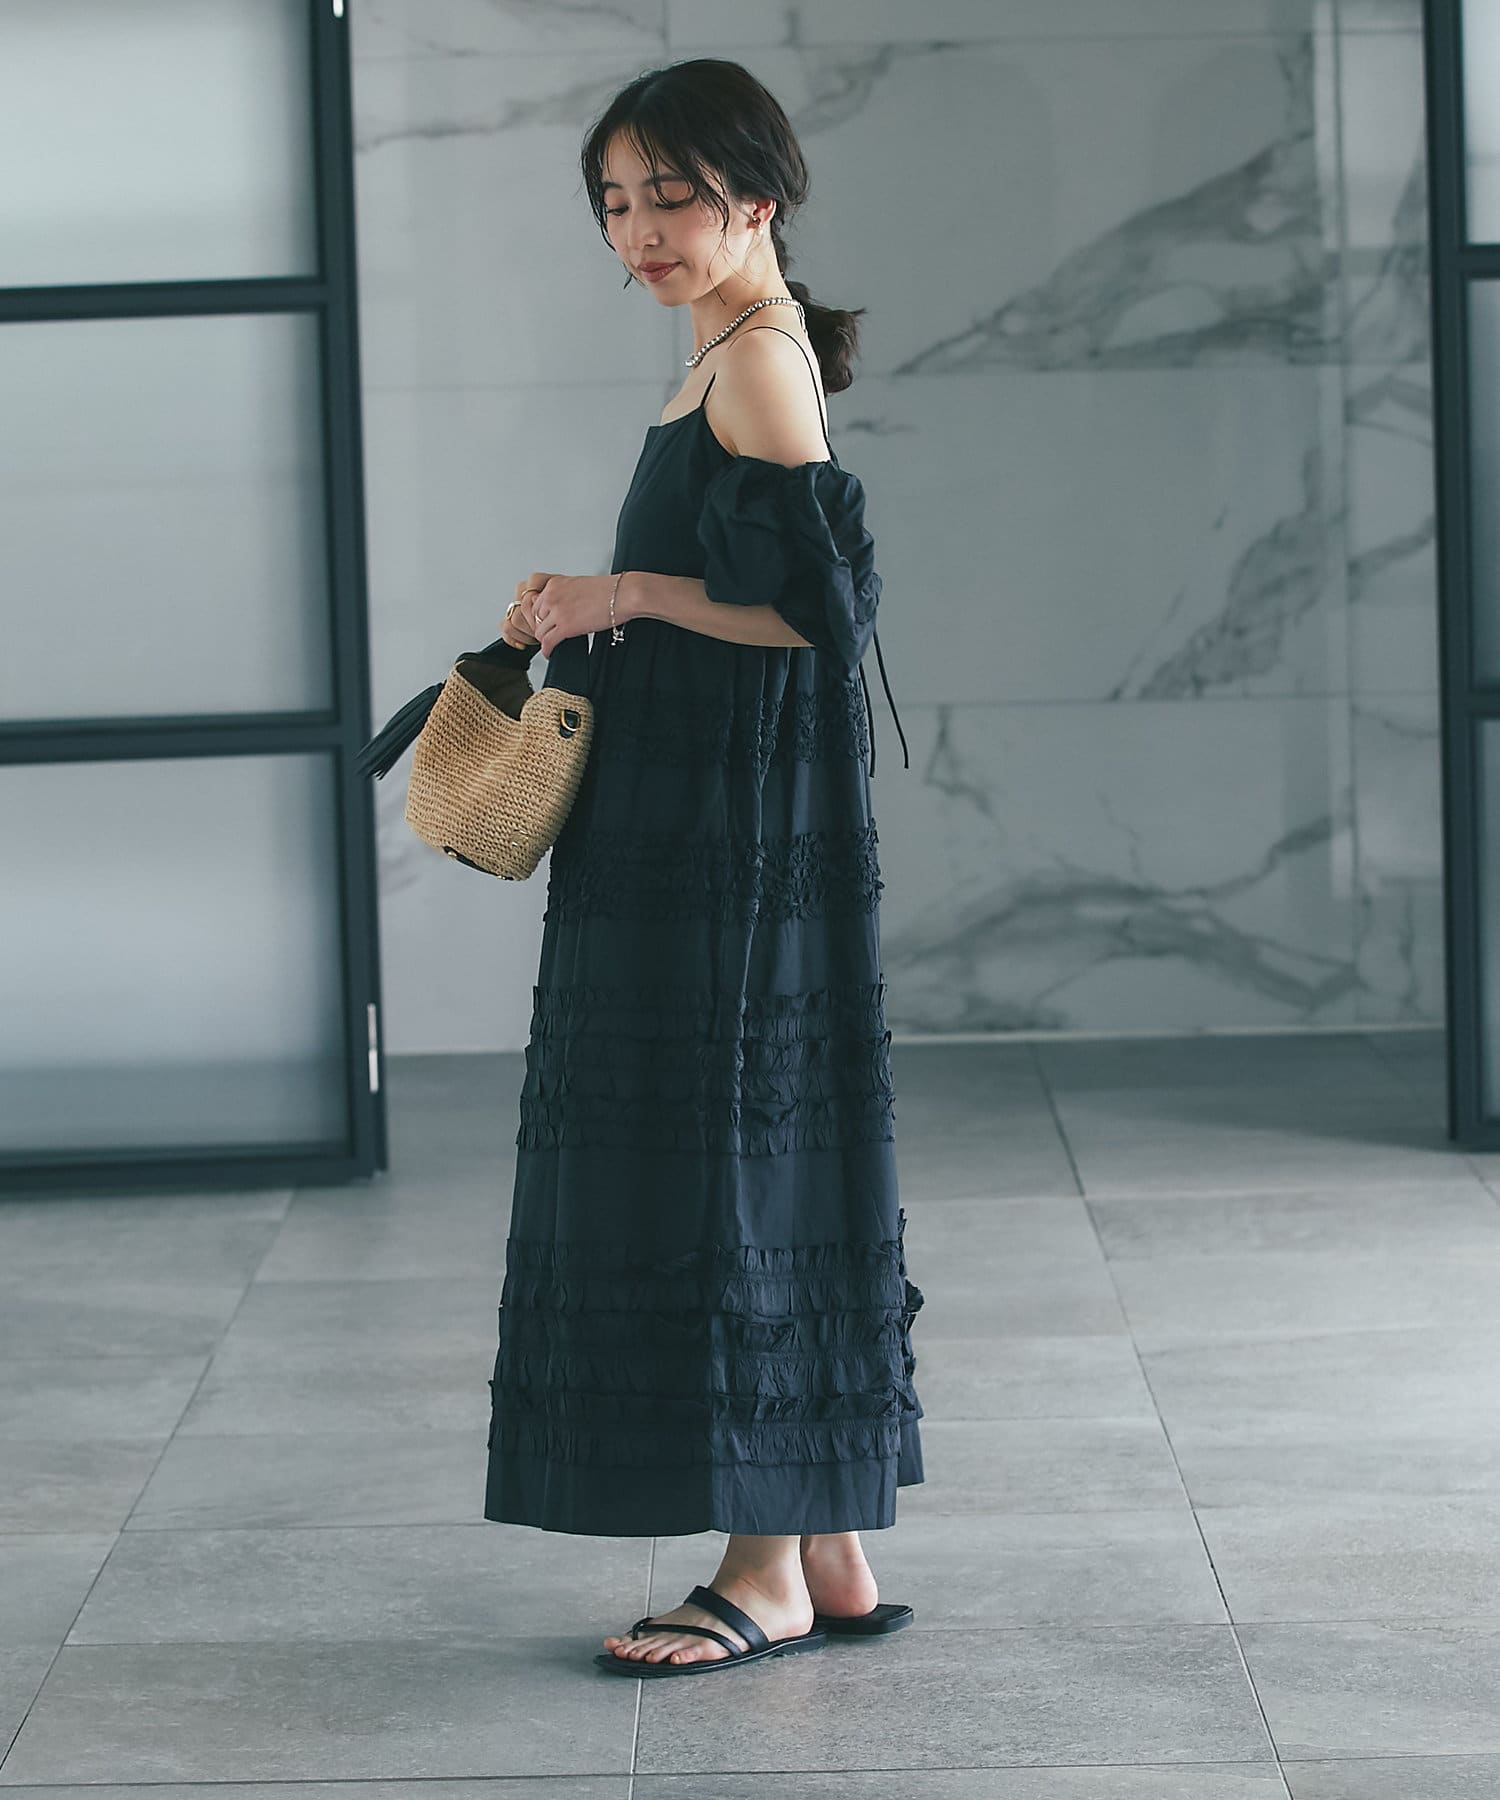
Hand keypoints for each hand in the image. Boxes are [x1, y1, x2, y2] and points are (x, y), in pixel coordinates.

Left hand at [504, 571, 622, 658]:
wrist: (622, 594)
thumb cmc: (609, 590)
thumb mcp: (579, 585)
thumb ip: (566, 595)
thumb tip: (564, 608)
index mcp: (555, 584)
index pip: (536, 603)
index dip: (541, 616)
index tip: (545, 623)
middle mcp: (552, 596)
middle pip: (535, 618)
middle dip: (542, 628)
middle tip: (549, 635)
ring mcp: (558, 611)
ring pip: (540, 632)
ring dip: (544, 640)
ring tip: (551, 645)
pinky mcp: (566, 627)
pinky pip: (548, 642)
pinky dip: (547, 651)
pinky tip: (550, 653)